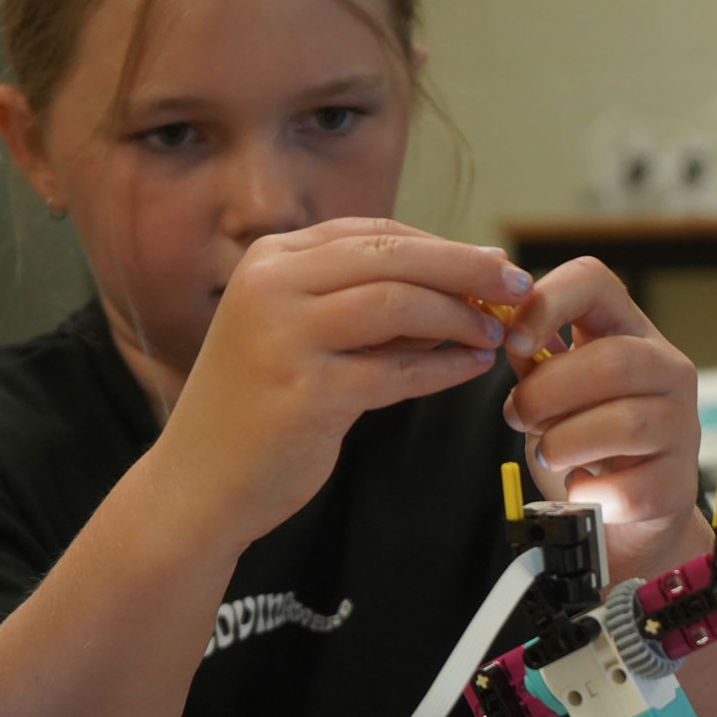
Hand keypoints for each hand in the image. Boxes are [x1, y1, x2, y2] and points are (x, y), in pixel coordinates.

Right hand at [150, 218, 528, 553]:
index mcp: (271, 259)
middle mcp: (271, 285)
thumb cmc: (260, 406)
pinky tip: (472, 369)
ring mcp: (284, 337)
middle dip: (467, 269)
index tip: (493, 263)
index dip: (443, 246)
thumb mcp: (301, 331)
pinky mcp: (305, 392)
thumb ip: (365, 301)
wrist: (198, 483)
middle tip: (518, 285)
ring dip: (459, 317)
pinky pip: (397, 370)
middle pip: (393, 256)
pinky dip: (444, 367)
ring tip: (495, 335)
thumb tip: (462, 282)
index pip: (375, 233)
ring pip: (398, 303)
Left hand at [499, 255, 709, 580]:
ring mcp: (680, 427)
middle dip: (545, 393)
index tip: (513, 340)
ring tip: (546, 452)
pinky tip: (579, 488)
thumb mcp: (558, 389)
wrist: (633, 507)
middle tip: (518, 416)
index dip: (547, 302)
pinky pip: (626, 487)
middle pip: (611, 362)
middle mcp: (667, 371)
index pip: (595, 282)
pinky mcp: (676, 484)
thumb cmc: (590, 438)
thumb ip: (534, 358)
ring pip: (622, 424)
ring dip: (563, 442)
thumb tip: (504, 331)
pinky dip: (588, 491)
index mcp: (631, 332)